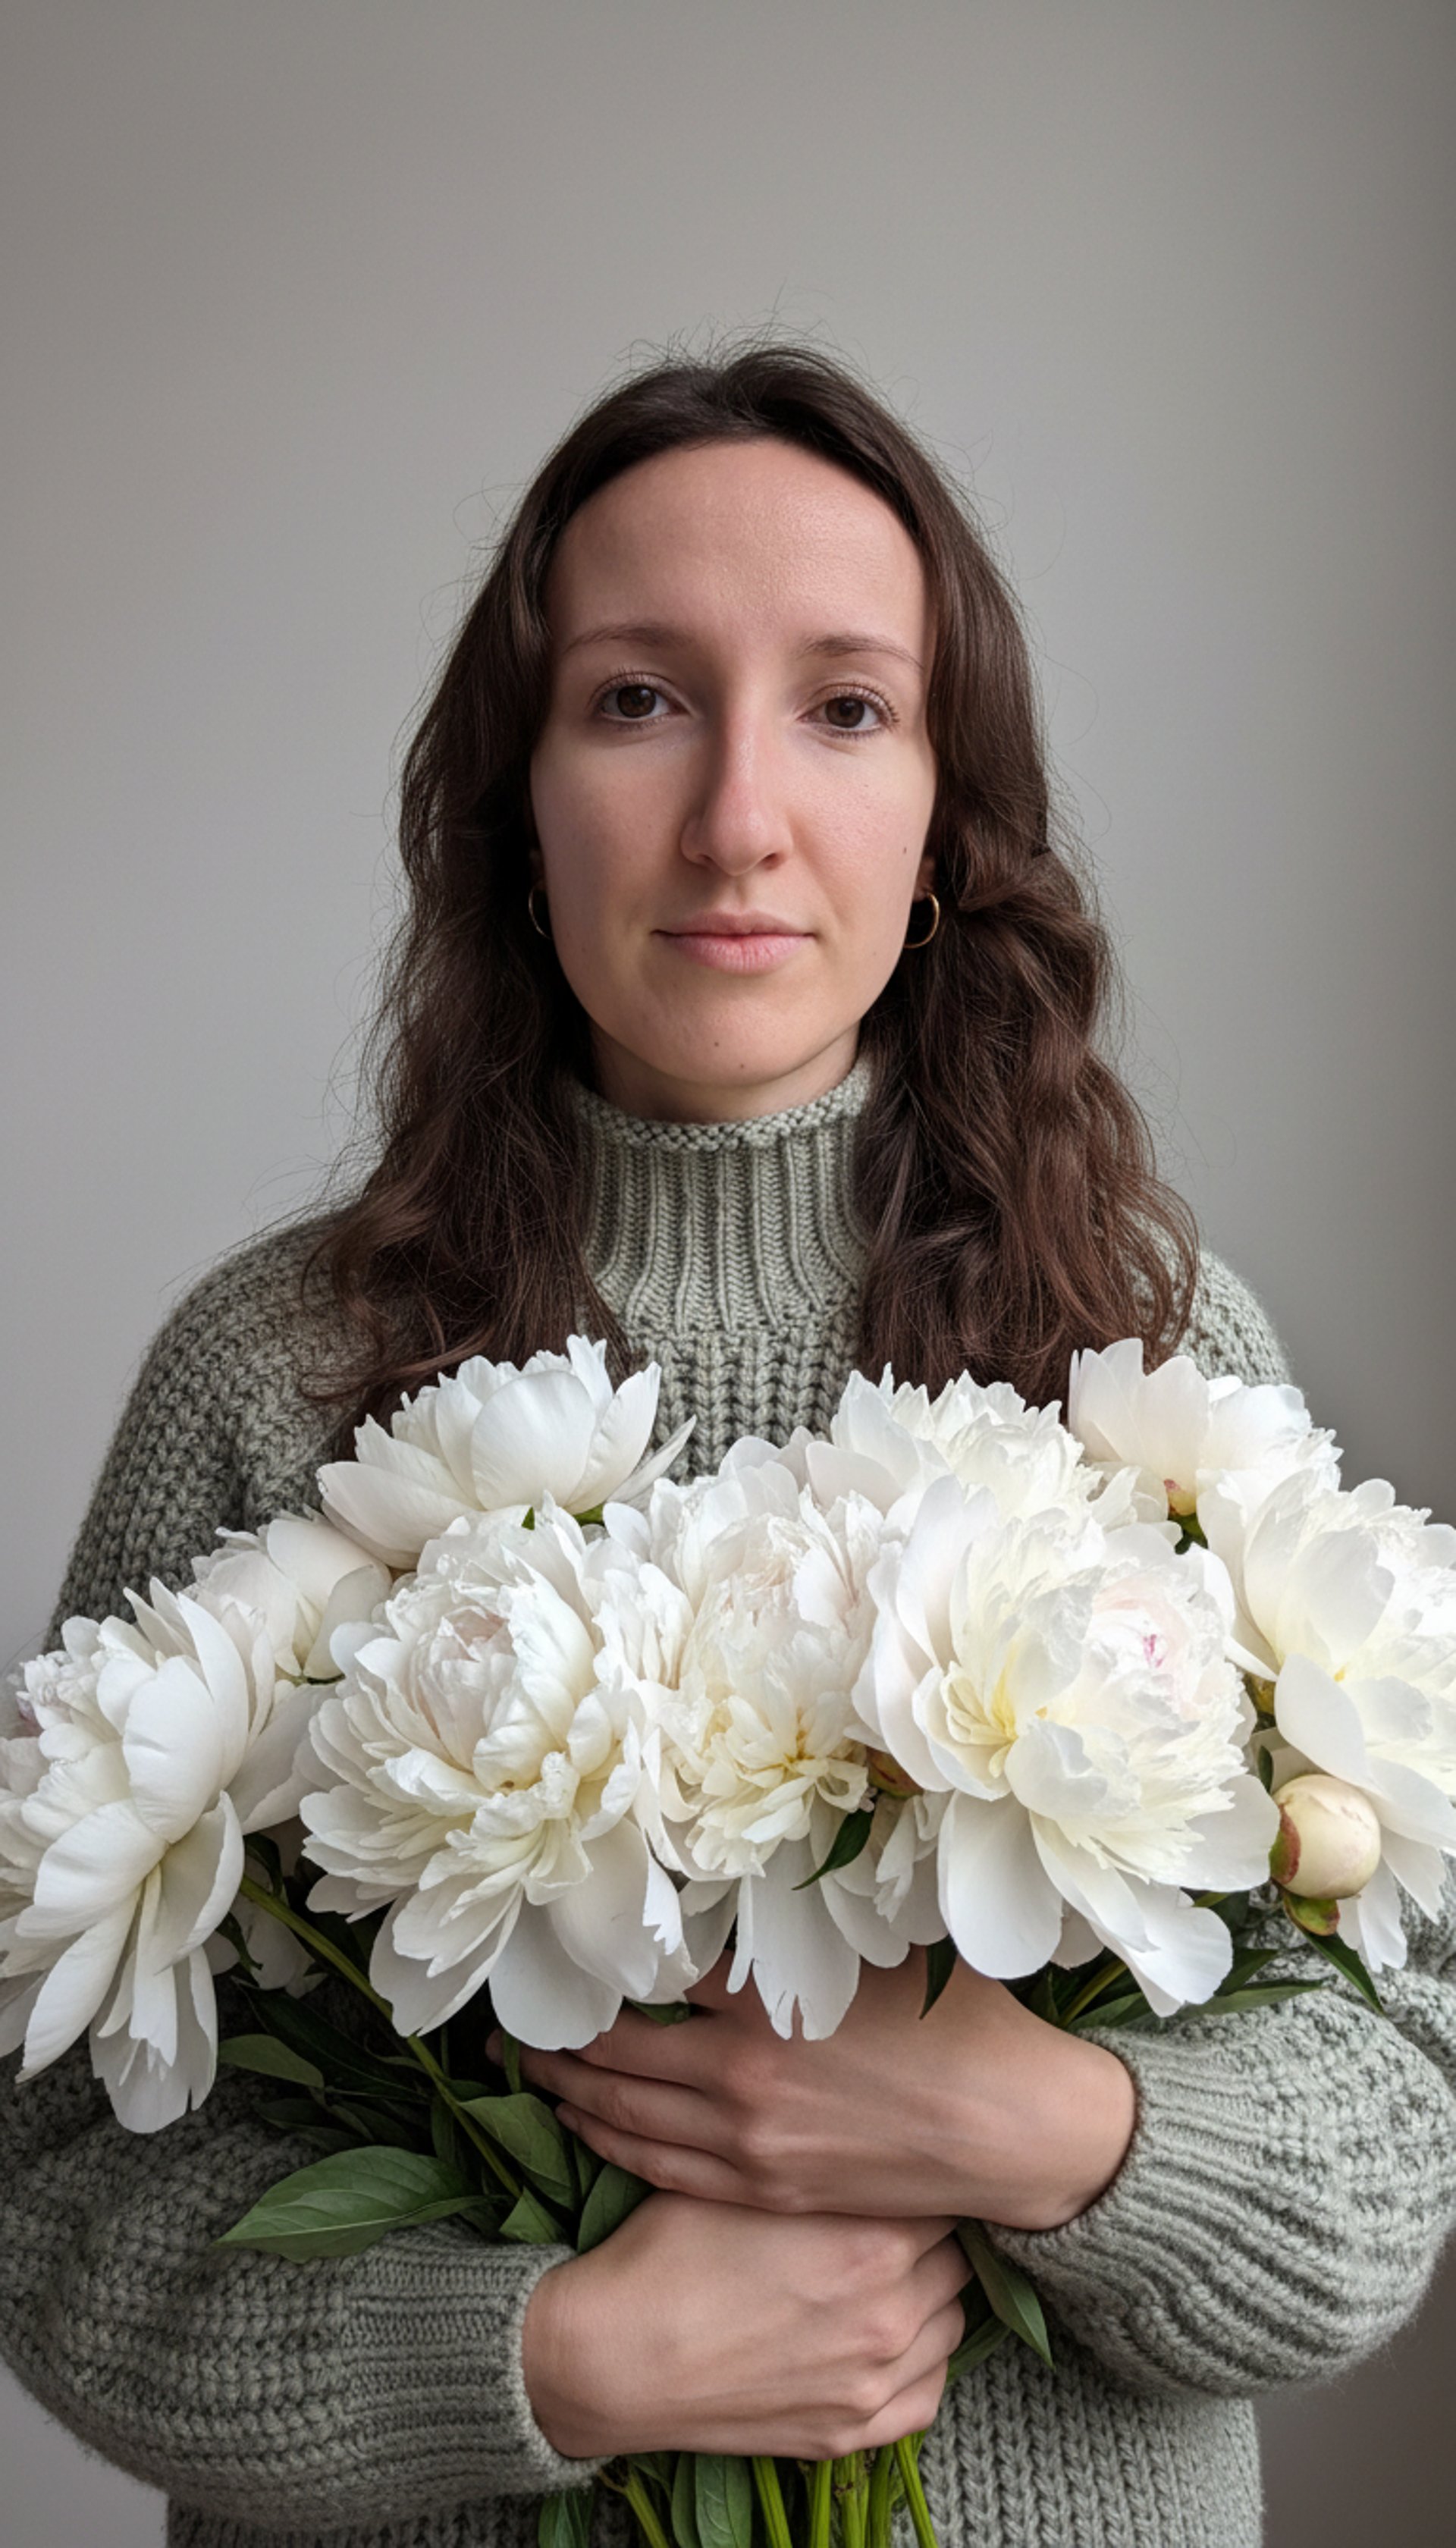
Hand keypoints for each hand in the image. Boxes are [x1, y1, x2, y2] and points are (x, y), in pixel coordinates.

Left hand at [501, 1949, 1134, 2231]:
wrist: (1013, 2130)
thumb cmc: (958, 2022)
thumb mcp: (882, 1945)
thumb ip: (808, 1914)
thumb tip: (750, 1867)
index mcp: (764, 2005)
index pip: (650, 1972)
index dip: (596, 1958)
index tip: (556, 1940)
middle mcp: (739, 2076)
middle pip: (614, 2052)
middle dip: (555, 2037)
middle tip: (510, 2021)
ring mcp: (748, 2142)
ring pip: (624, 2116)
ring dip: (566, 2092)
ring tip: (526, 2071)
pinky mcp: (764, 2189)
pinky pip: (660, 2169)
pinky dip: (610, 2143)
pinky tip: (584, 2128)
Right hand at [521, 2191, 966, 2460]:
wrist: (615, 2354)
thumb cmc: (671, 2253)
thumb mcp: (747, 2177)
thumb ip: (823, 2163)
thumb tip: (868, 2143)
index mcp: (872, 2238)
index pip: (940, 2195)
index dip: (915, 2180)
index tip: (898, 2174)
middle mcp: (890, 2312)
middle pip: (954, 2257)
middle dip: (927, 2235)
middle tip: (888, 2221)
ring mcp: (875, 2380)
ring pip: (949, 2323)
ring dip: (928, 2298)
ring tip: (884, 2279)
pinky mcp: (850, 2432)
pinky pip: (926, 2395)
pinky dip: (916, 2367)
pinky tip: (882, 2343)